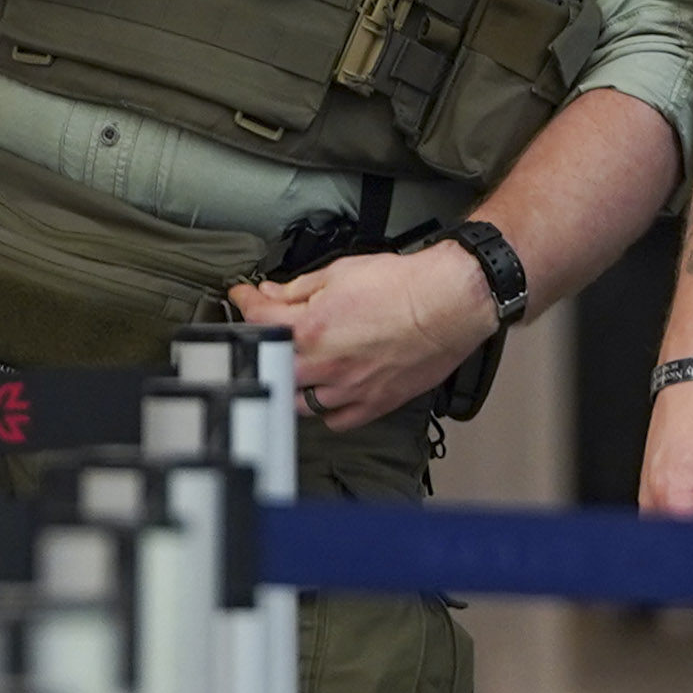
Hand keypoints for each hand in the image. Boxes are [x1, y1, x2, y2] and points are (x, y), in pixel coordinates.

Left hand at [227, 240, 499, 434]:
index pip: (258, 318)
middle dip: (263, 349)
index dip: (244, 303)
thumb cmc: (403, 286)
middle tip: (267, 335)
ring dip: (292, 384)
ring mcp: (348, 389)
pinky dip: (327, 410)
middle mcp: (325, 364)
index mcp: (311, 327)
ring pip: (299, 403)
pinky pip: (336, 420)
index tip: (243, 297)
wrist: (449, 303)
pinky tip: (328, 394)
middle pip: (271, 368)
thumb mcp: (341, 272)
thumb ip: (299, 288)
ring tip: (295, 367)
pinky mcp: (374, 404)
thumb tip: (272, 293)